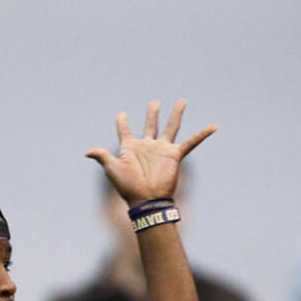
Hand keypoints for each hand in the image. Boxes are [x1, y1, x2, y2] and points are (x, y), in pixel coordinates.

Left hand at [86, 100, 215, 205]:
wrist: (146, 199)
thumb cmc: (128, 186)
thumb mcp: (112, 168)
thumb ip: (102, 156)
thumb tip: (87, 152)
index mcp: (130, 147)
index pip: (125, 131)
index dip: (122, 123)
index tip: (121, 114)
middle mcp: (147, 146)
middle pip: (150, 125)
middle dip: (152, 114)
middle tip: (153, 103)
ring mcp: (162, 149)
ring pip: (171, 127)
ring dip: (176, 114)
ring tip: (181, 101)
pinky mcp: (174, 155)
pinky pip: (191, 143)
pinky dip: (202, 135)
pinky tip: (213, 126)